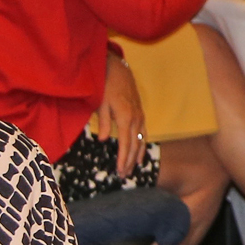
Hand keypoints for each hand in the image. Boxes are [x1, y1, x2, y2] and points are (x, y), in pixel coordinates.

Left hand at [86, 52, 146, 176]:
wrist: (116, 68)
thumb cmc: (105, 85)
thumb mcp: (100, 103)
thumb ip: (104, 122)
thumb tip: (104, 140)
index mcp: (126, 117)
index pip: (125, 144)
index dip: (123, 159)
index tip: (120, 171)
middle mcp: (136, 118)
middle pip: (135, 145)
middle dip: (130, 162)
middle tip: (124, 176)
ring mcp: (140, 115)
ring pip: (142, 140)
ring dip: (137, 155)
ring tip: (133, 168)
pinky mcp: (140, 112)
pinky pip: (144, 132)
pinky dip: (142, 144)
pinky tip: (140, 151)